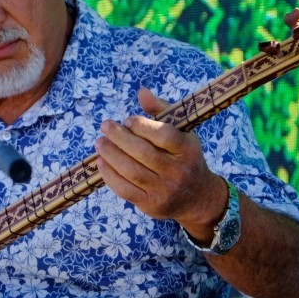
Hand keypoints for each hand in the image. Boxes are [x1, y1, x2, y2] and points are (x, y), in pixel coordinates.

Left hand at [94, 87, 227, 236]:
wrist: (198, 198)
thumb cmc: (185, 158)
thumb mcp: (182, 132)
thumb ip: (161, 111)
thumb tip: (141, 92)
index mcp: (188, 150)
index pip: (164, 135)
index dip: (142, 126)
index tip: (128, 120)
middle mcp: (178, 171)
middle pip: (143, 153)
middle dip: (119, 138)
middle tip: (105, 126)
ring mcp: (164, 191)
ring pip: (131, 172)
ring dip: (110, 155)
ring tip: (100, 143)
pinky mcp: (151, 205)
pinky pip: (125, 190)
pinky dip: (109, 175)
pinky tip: (101, 162)